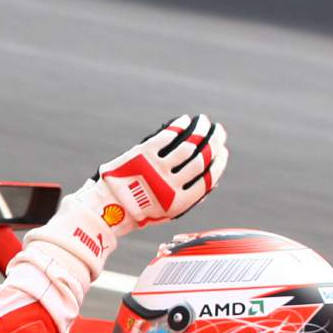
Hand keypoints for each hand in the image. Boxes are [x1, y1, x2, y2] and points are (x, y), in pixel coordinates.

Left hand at [94, 114, 227, 232]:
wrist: (108, 208)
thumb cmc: (140, 209)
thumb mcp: (166, 213)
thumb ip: (188, 200)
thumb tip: (213, 184)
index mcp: (179, 202)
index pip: (209, 178)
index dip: (219, 163)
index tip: (223, 151)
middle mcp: (170, 184)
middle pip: (202, 158)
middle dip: (215, 141)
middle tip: (219, 131)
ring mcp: (156, 168)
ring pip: (188, 144)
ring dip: (201, 129)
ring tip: (204, 122)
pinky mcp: (143, 154)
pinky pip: (167, 135)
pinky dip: (179, 125)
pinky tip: (185, 120)